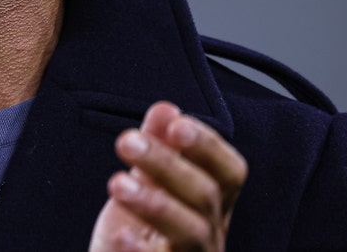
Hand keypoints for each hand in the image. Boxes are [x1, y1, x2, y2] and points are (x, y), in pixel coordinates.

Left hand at [89, 101, 246, 250]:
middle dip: (168, 164)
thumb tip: (166, 110)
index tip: (177, 125)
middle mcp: (209, 234)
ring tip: (118, 184)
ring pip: (191, 232)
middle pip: (205, 196)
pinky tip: (122, 237)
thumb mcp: (149, 187)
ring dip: (156, 204)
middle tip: (128, 141)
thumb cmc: (142, 234)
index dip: (208, 147)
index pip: (228, 173)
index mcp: (210, 207)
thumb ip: (159, 148)